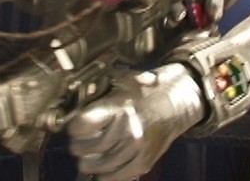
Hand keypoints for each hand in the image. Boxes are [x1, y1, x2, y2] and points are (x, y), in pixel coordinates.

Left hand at [67, 63, 204, 180]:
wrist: (175, 101)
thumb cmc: (145, 89)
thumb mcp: (121, 78)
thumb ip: (98, 86)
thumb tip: (75, 98)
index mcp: (119, 107)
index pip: (82, 125)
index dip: (74, 127)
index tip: (74, 127)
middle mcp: (128, 129)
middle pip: (85, 148)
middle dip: (77, 146)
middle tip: (78, 142)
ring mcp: (136, 148)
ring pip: (97, 165)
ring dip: (88, 162)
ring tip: (87, 156)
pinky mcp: (144, 162)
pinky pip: (115, 177)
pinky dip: (105, 175)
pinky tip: (102, 167)